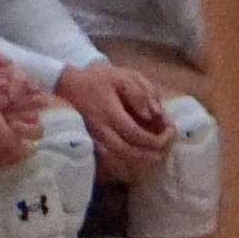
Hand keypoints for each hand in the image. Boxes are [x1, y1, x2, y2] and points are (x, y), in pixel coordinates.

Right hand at [61, 61, 178, 167]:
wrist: (68, 85)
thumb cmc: (99, 79)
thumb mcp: (123, 76)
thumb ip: (140, 93)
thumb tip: (153, 114)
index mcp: (111, 113)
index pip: (136, 135)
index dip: (156, 139)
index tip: (170, 133)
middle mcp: (102, 130)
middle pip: (129, 153)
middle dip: (151, 155)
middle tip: (167, 149)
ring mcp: (95, 139)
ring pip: (119, 159)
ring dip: (141, 160)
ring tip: (158, 154)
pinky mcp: (91, 142)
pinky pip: (111, 158)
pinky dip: (128, 160)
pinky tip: (141, 154)